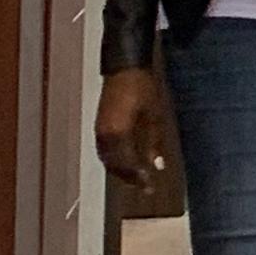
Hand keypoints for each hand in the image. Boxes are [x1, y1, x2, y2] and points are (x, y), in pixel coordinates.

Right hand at [93, 66, 171, 184]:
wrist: (125, 68)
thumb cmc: (143, 89)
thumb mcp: (154, 115)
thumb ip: (154, 142)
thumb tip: (158, 165)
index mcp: (118, 133)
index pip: (127, 163)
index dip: (138, 177)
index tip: (150, 187)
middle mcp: (104, 136)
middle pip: (114, 165)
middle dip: (129, 177)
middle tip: (144, 186)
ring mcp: (98, 131)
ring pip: (107, 160)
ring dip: (120, 171)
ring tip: (136, 179)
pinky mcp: (98, 126)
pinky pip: (104, 151)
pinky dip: (113, 161)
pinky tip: (125, 163)